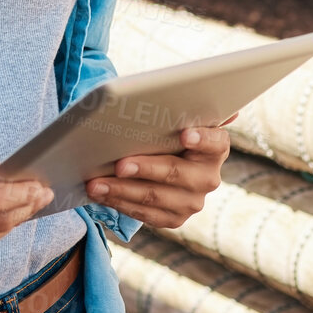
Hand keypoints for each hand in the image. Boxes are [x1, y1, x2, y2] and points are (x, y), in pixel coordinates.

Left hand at [86, 114, 234, 227]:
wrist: (168, 167)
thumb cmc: (169, 134)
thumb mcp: (177, 121)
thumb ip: (185, 109)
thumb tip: (193, 94)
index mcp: (216, 148)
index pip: (215, 142)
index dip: (202, 138)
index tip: (185, 133)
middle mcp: (209, 178)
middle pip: (175, 173)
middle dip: (145, 169)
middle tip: (119, 164)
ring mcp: (192, 202)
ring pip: (154, 197)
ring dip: (121, 190)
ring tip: (96, 184)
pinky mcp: (175, 219)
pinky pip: (144, 213)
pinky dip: (120, 203)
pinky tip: (101, 194)